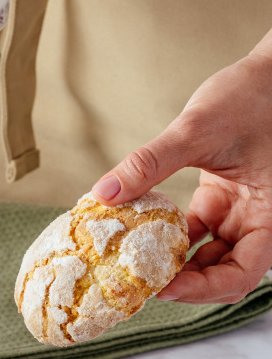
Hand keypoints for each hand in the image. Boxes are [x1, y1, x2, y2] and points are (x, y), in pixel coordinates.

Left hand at [91, 45, 271, 303]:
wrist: (268, 69)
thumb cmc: (251, 95)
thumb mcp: (197, 129)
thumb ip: (150, 163)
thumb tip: (103, 194)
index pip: (243, 273)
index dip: (205, 288)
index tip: (164, 287)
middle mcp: (260, 221)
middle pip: (225, 273)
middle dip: (186, 284)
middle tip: (141, 283)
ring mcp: (242, 212)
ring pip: (210, 257)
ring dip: (176, 263)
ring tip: (133, 264)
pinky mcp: (223, 200)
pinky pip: (197, 231)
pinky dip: (170, 236)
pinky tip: (137, 234)